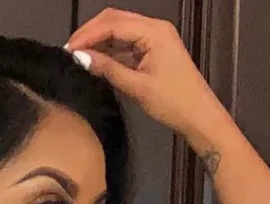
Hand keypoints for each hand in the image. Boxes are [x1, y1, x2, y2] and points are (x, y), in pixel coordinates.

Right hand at [64, 11, 229, 144]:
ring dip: (100, 41)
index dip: (88, 35)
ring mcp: (156, 36)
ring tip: (81, 57)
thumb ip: (108, 69)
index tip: (69, 50)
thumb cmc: (173, 103)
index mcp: (153, 31)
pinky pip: (129, 42)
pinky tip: (98, 60)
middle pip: (115, 20)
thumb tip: (81, 58)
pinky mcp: (156, 48)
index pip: (113, 24)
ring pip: (121, 30)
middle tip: (71, 51)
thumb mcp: (137, 87)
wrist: (200, 117)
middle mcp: (155, 27)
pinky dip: (112, 49)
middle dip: (91, 33)